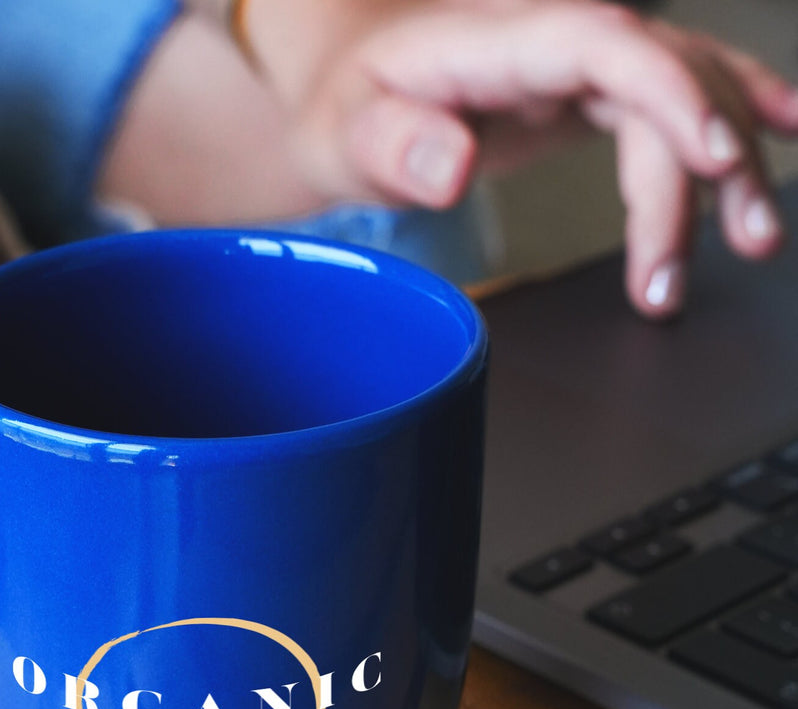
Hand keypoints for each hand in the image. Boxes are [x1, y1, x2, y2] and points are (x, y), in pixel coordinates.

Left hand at [238, 0, 797, 314]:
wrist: (345, 82)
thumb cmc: (345, 108)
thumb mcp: (347, 136)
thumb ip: (394, 147)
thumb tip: (452, 167)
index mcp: (500, 41)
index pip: (606, 46)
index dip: (671, 93)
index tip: (716, 153)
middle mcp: (554, 38)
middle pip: (661, 82)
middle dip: (695, 175)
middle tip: (674, 280)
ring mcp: (579, 60)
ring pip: (685, 91)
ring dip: (728, 164)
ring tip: (750, 243)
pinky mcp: (588, 88)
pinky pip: (676, 93)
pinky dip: (733, 112)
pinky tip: (788, 130)